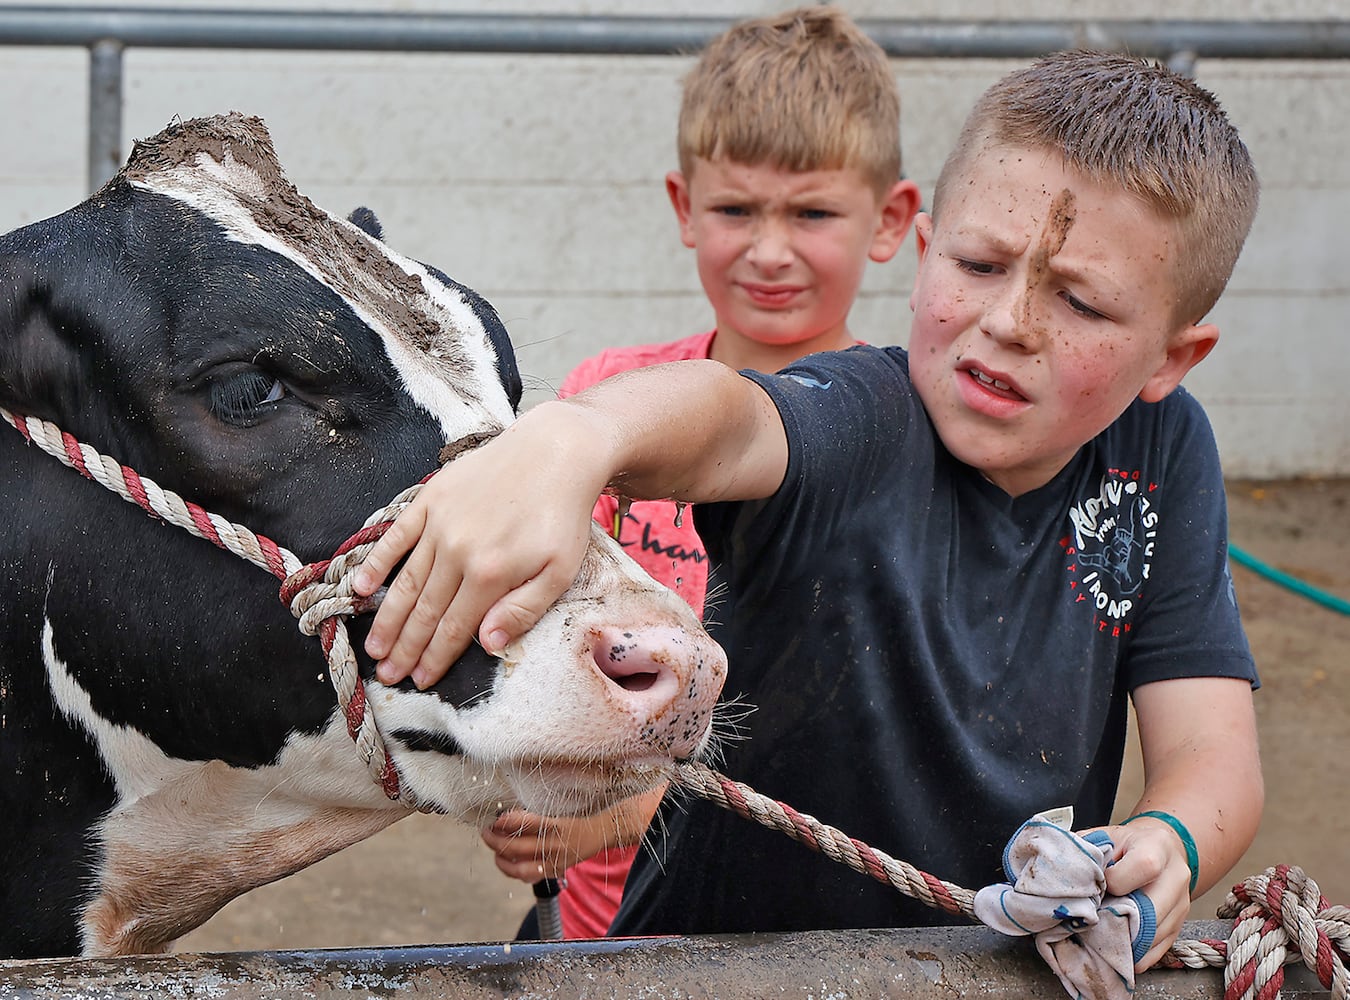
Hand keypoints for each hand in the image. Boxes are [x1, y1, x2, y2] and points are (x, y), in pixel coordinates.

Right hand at [353, 404, 605, 688]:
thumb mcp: (560, 571)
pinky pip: (397, 536)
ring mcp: (441, 524)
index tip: (418, 682)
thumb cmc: (563, 516)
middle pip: (425, 611)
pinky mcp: (432, 498)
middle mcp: (458, 552)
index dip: (434, 658)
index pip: (454, 628)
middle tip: (385, 676)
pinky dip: (376, 563)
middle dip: (404, 648)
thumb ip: (523, 610)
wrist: (556, 451)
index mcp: (490, 575)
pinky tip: (361, 588)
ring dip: (387, 617)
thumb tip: (488, 645)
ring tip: (372, 647)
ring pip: (406, 581)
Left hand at [482, 811, 616, 882]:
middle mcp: (554, 845)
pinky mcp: (554, 872)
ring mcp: (554, 862)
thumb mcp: (556, 812)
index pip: (524, 823)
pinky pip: (529, 877)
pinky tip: (509, 864)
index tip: (494, 819)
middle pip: (516, 847)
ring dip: (502, 861)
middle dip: (495, 841)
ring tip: (495, 852)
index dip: (505, 822)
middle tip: (486, 833)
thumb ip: (533, 818)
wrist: (599, 833)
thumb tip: (504, 819)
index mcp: (554, 825)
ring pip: (519, 868)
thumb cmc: (573, 818)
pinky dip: (515, 871)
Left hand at [1098, 817, 1193, 970]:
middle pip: (1152, 909)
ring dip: (1124, 941)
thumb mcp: (1106, 836)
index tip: (1099, 885)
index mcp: (1156, 846)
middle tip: (1093, 920)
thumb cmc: (1128, 844)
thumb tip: (1061, 874)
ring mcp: (1182, 904)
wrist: (1161, 848)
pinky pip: (1158, 950)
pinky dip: (1134, 954)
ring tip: (1099, 936)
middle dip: (1117, 918)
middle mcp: (1176, 876)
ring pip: (1154, 935)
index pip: (1145, 866)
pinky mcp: (1179, 925)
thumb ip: (1087, 851)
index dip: (1116, 880)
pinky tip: (1115, 948)